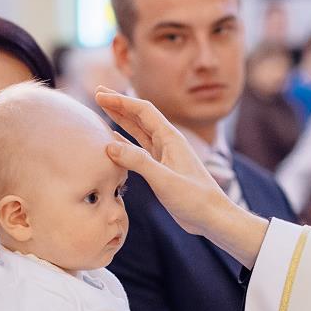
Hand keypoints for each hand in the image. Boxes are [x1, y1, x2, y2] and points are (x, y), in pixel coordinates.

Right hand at [96, 90, 267, 268]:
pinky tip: (114, 140)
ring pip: (139, 131)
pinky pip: (140, 149)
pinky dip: (125, 142)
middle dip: (119, 104)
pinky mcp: (162, 169)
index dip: (120, 101)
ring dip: (121, 119)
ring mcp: (164, 155)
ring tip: (103, 109)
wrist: (212, 217)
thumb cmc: (194, 198)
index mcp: (170, 138)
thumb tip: (110, 145)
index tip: (100, 95)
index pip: (143, 111)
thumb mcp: (165, 180)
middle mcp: (167, 142)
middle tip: (98, 93)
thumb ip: (138, 162)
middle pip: (139, 116)